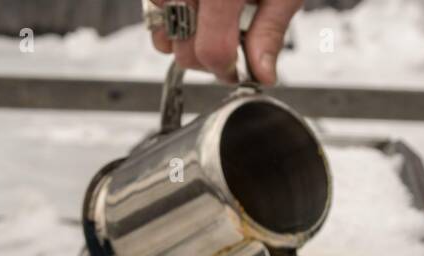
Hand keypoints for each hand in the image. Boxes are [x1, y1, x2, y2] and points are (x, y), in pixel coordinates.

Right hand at [148, 0, 304, 85]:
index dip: (229, 71)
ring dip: (184, 41)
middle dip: (209, 62)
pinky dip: (169, 19)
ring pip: (161, 33)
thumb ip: (271, 31)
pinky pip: (152, 11)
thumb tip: (262, 75)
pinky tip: (194, 13)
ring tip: (212, 27)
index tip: (241, 71)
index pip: (213, 51)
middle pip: (184, 50)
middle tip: (232, 49)